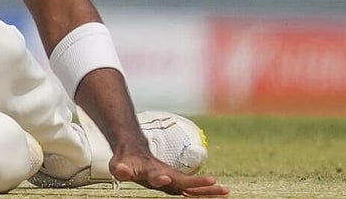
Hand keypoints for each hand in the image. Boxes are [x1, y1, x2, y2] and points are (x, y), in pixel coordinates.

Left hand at [110, 152, 229, 196]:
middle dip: (198, 183)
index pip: (156, 176)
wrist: (134, 150)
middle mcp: (165, 174)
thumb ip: (121, 169)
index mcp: (150, 171)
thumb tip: (122, 171)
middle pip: (183, 181)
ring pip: (192, 186)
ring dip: (208, 189)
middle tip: (214, 182)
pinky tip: (221, 195)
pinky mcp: (175, 183)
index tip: (165, 177)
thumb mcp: (118, 165)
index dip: (160, 178)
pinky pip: (192, 190)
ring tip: (227, 191)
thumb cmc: (125, 160)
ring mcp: (172, 179)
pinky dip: (205, 193)